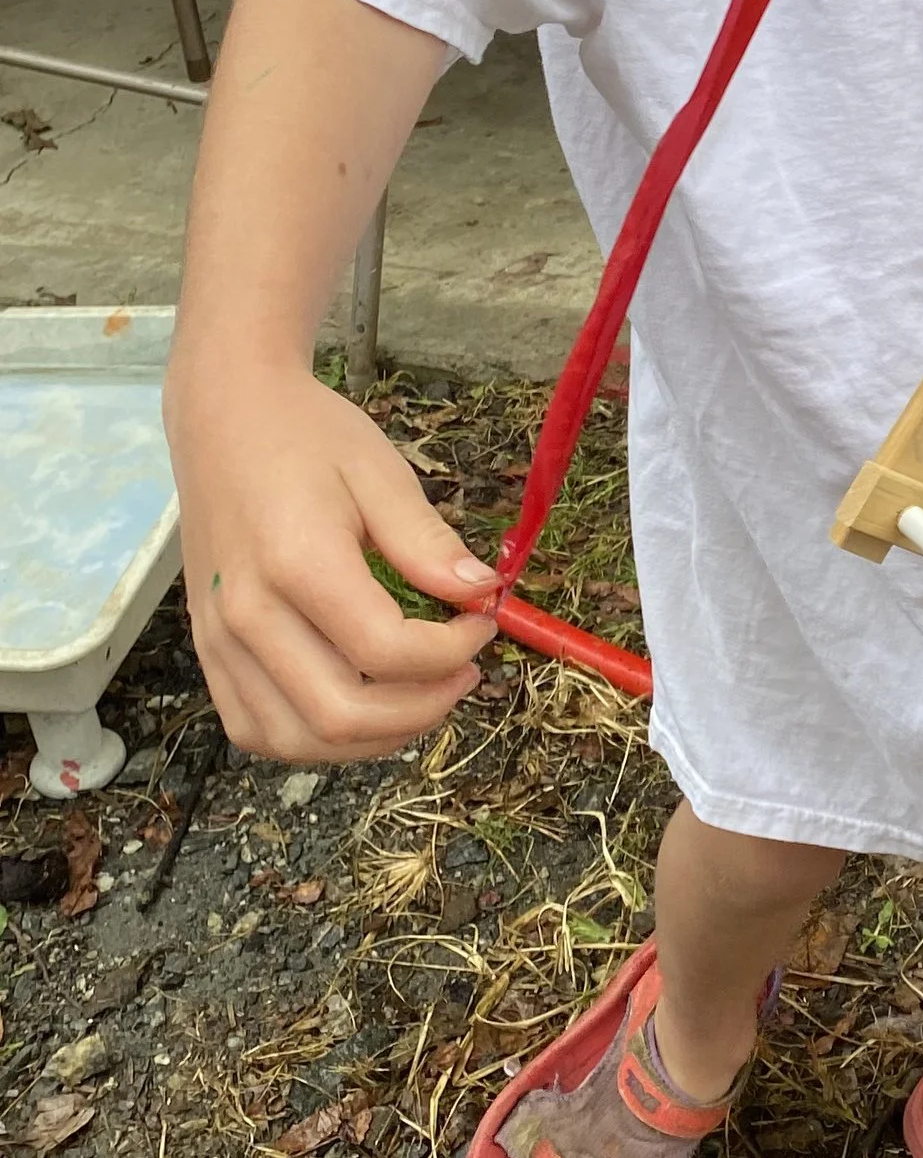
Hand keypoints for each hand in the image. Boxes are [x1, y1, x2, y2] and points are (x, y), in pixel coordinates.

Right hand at [167, 358, 500, 762]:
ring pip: (293, 740)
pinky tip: (359, 707)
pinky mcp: (205, 649)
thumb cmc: (307, 438)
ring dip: (370, 739)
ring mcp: (218, 639)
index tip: (482, 622)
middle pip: (341, 714)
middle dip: (422, 709)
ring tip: (419, 698)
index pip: (387, 651)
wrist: (225, 417)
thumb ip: (429, 542)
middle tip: (464, 672)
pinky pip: (253, 728)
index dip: (451, 652)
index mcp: (297, 564)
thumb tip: (482, 594)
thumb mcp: (382, 473)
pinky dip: (312, 738)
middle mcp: (247, 614)